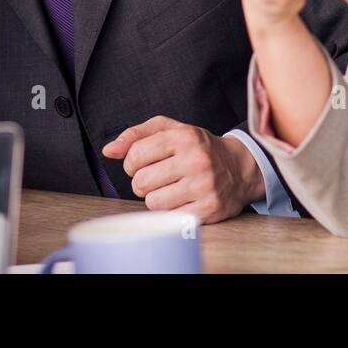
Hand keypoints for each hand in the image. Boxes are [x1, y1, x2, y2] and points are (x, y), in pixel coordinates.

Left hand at [102, 117, 264, 223]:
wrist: (239, 167)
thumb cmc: (198, 148)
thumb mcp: (170, 130)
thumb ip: (136, 135)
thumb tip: (108, 151)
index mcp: (184, 136)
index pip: (135, 155)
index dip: (132, 163)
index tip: (144, 164)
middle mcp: (196, 159)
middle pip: (141, 182)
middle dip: (144, 183)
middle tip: (159, 177)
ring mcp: (203, 185)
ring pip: (153, 203)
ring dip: (156, 198)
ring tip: (171, 189)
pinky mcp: (208, 209)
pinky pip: (169, 217)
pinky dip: (170, 211)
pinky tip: (182, 199)